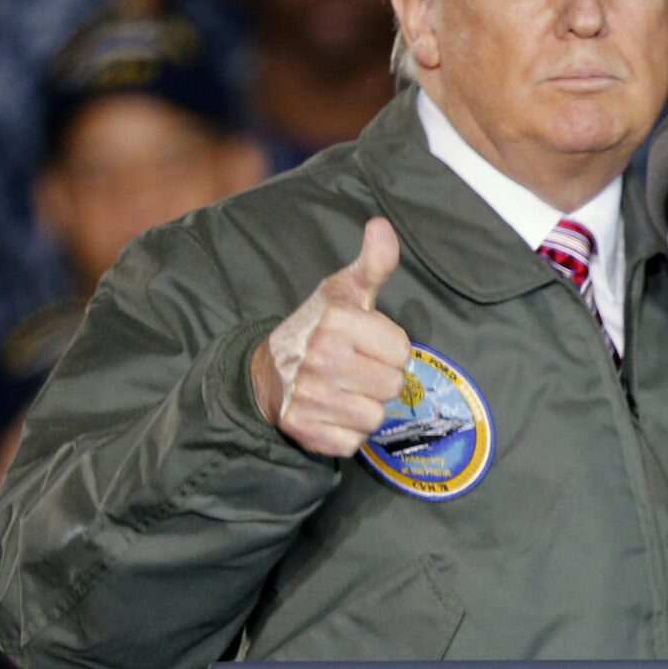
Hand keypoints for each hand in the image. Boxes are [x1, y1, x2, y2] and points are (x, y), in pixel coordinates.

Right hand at [250, 217, 411, 456]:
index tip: (368, 344)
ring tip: (345, 390)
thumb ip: (374, 263)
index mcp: (337, 321)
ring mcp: (309, 396)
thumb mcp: (344, 290)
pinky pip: (352, 442)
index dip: (390, 349)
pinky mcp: (302, 428)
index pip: (402, 350)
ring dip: (365, 407)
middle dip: (380, 379)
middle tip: (357, 369)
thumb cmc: (316, 327)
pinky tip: (332, 412)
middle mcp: (321, 358)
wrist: (265, 371)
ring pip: (375, 417)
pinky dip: (346, 432)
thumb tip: (382, 226)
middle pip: (392, 386)